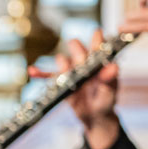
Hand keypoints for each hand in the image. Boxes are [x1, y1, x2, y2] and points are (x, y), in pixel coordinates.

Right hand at [29, 30, 119, 148]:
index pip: (99, 46)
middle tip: (78, 55)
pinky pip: (50, 76)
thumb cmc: (106, 101)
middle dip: (77, 49)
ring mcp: (72, 71)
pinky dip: (41, 73)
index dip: (97, 38)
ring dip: (62, 63)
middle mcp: (85, 63)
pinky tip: (32, 71)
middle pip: (78, 49)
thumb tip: (114, 67)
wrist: (94, 116)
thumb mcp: (110, 92)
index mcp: (100, 63)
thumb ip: (109, 79)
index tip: (96, 32)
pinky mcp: (62, 82)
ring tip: (64, 67)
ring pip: (63, 60)